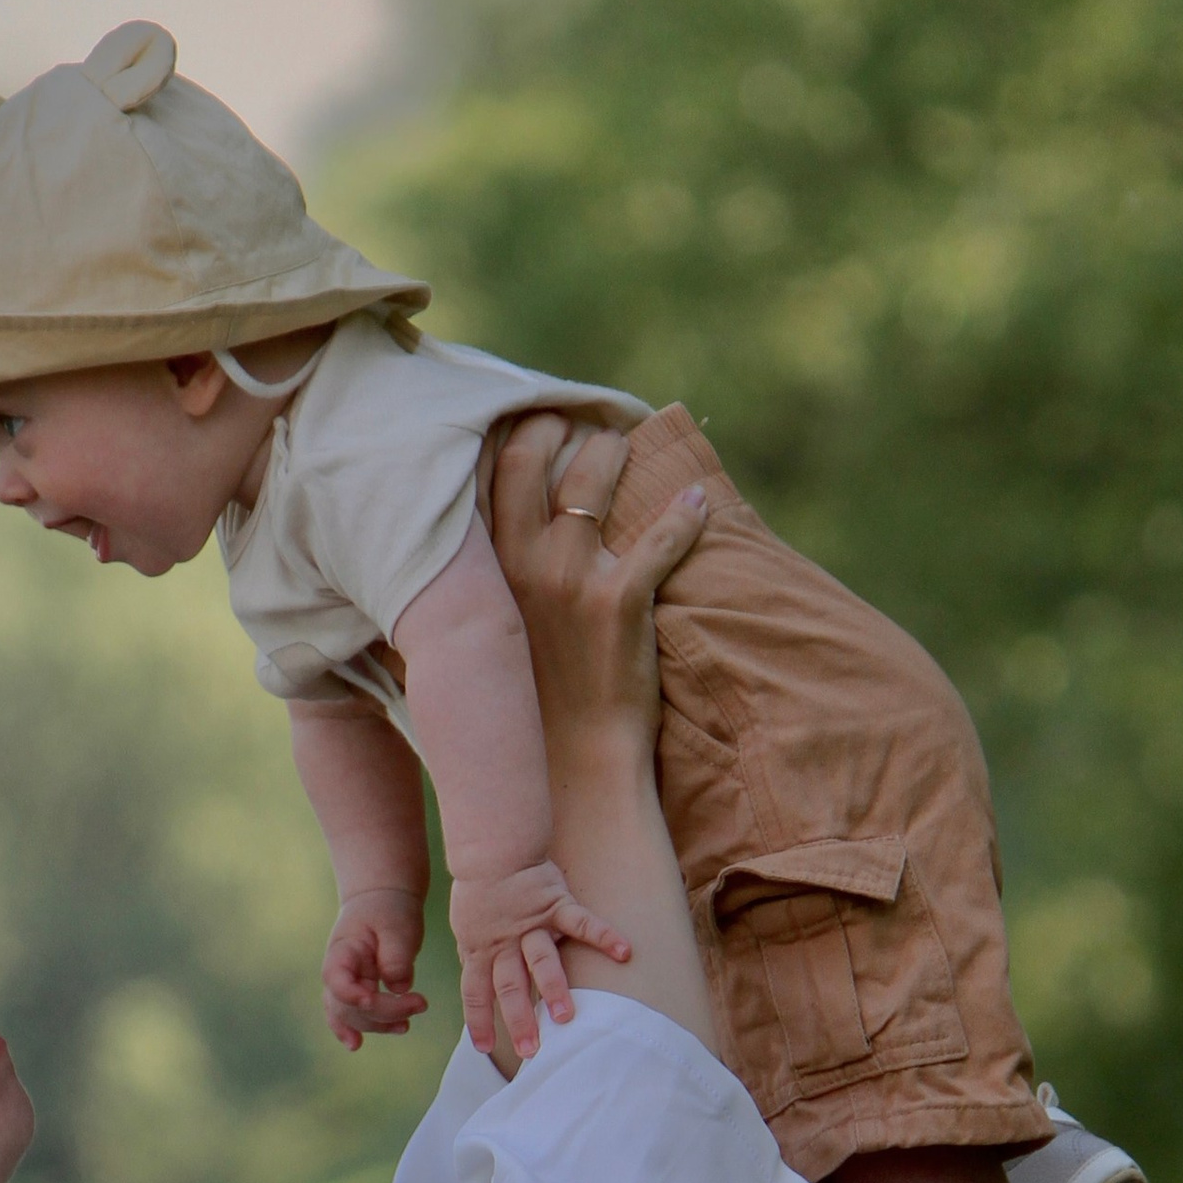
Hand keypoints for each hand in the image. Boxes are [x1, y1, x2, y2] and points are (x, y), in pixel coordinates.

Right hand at [322, 886, 430, 1048]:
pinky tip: (356, 1045)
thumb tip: (397, 987)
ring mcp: (345, 984)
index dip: (353, 996)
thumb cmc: (388, 909)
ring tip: (407, 1024)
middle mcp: (338, 972)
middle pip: (348, 1006)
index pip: (337, 981)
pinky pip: (349, 1015)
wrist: (381, 898)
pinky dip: (352, 1029)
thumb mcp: (397, 925)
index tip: (374, 999)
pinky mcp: (358, 990)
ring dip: (378, 1025)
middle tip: (420, 1003)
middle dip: (383, 1012)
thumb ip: (397, 957)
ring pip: (352, 1016)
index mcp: (343, 952)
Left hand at [448, 856, 631, 1061]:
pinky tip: (624, 952)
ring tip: (565, 1017)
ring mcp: (532, 924)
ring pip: (541, 960)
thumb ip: (477, 955)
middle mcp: (505, 942)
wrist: (492, 850)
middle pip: (510, 985)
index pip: (476, 992)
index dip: (479, 1020)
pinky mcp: (556, 904)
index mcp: (481, 949)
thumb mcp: (467, 928)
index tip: (485, 1049)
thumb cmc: (480, 891)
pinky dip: (603, 935)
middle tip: (531, 1050)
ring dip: (553, 988)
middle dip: (519, 1019)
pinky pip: (581, 922)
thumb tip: (478, 983)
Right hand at [485, 417, 707, 768]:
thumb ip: (486, 581)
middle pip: (533, 457)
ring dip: (615, 452)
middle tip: (587, 429)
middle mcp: (519, 564)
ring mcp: (570, 580)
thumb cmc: (532, 696)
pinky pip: (661, 537)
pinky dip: (685, 514)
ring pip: (594, 480)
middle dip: (561, 428)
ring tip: (628, 447)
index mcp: (484, 569)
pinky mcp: (620, 602)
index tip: (540, 424)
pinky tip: (697, 502)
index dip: (517, 435)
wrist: (573, 758)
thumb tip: (490, 536)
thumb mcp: (491, 631)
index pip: (488, 472)